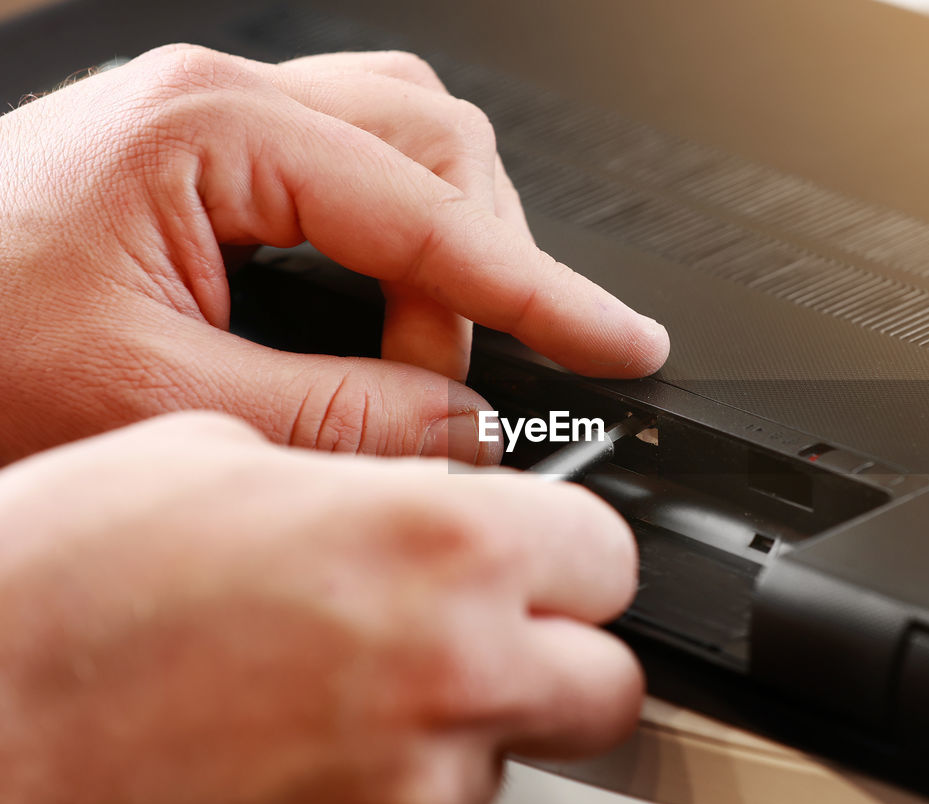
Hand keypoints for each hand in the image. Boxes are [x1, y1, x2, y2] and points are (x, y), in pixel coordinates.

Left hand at [0, 45, 668, 463]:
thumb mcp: (157, 404)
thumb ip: (337, 414)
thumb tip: (464, 426)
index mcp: (207, 131)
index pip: (433, 210)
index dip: (542, 291)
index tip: (621, 342)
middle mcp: (220, 102)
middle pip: (439, 142)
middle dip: (483, 267)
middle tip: (459, 383)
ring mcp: (217, 123)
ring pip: (408, 141)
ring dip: (447, 247)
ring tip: (420, 354)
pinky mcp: (210, 161)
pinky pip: (356, 166)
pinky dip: (398, 243)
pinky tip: (375, 312)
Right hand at [0, 412, 642, 803]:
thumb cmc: (65, 580)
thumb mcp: (231, 455)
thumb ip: (369, 474)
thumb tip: (424, 487)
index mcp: (438, 541)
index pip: (610, 554)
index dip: (569, 547)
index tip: (536, 545)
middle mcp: (450, 667)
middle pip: (607, 681)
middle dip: (563, 648)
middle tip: (493, 618)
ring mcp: (409, 781)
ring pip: (521, 750)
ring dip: (479, 713)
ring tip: (372, 668)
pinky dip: (406, 767)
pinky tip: (321, 721)